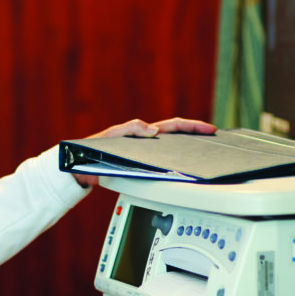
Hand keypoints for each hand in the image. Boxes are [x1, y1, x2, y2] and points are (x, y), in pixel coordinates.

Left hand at [72, 117, 215, 188]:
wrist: (82, 167)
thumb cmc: (94, 150)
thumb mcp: (112, 136)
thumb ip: (130, 129)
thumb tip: (154, 129)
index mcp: (142, 132)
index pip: (172, 125)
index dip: (191, 126)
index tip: (207, 128)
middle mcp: (147, 141)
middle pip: (177, 136)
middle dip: (196, 135)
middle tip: (213, 138)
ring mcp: (145, 154)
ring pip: (173, 150)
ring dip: (189, 149)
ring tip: (205, 152)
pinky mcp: (142, 166)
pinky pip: (163, 164)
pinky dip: (177, 164)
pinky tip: (184, 169)